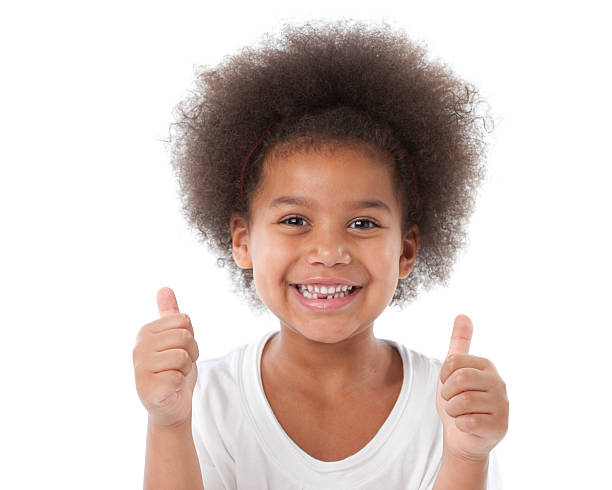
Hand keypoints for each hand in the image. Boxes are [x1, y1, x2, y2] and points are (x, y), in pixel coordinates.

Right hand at [133, 287, 199, 426]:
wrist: (171, 405)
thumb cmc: (174, 370)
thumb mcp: (175, 338)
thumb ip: (170, 314)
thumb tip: (164, 288)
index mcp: (145, 331)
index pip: (184, 320)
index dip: (191, 336)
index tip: (180, 349)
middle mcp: (139, 347)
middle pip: (184, 336)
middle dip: (191, 352)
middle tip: (180, 365)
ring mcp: (140, 368)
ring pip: (183, 356)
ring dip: (186, 368)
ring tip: (175, 375)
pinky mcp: (147, 388)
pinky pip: (178, 375)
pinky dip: (180, 383)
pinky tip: (170, 388)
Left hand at [435, 315, 508, 461]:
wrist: (463, 436)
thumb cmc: (457, 400)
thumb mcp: (454, 369)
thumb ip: (459, 343)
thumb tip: (463, 315)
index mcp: (487, 365)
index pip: (454, 361)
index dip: (443, 375)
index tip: (448, 384)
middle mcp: (499, 383)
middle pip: (459, 380)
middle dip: (447, 393)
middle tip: (452, 400)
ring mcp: (502, 405)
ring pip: (462, 402)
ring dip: (452, 410)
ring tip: (459, 413)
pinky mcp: (500, 426)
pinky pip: (468, 422)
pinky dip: (460, 425)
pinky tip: (467, 425)